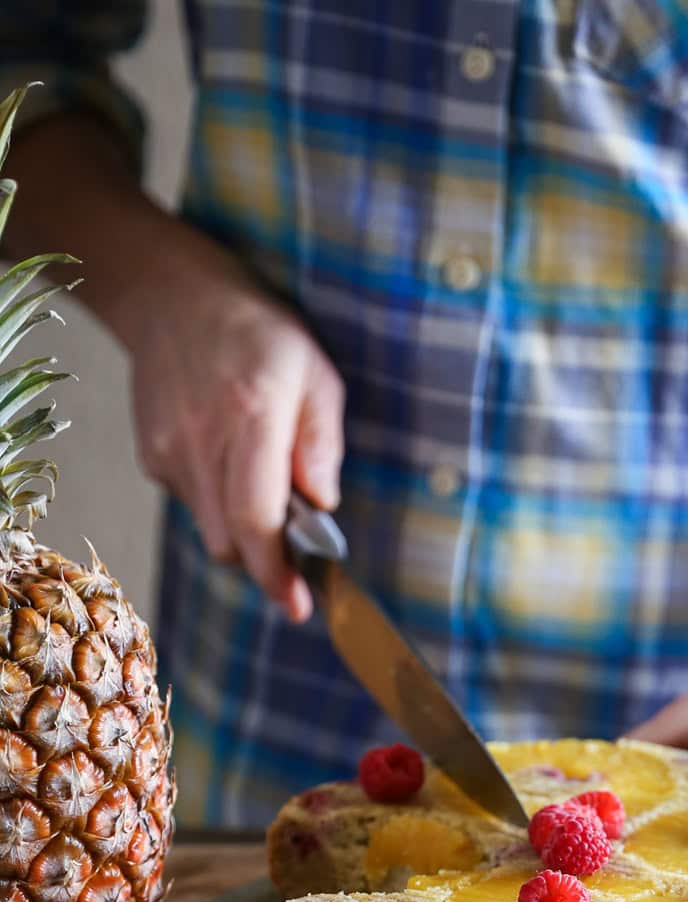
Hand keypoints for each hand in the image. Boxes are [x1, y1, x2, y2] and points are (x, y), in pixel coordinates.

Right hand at [127, 258, 343, 620]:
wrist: (169, 295)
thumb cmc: (256, 332)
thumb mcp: (315, 371)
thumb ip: (323, 443)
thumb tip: (323, 506)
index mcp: (250, 416)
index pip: (256, 519)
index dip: (277, 574)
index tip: (299, 606)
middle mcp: (200, 441)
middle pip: (231, 543)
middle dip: (267, 562)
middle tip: (297, 553)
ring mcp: (167, 451)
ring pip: (211, 531)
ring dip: (243, 529)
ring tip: (260, 479)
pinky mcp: (150, 457)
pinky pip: (193, 504)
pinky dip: (218, 502)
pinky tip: (228, 457)